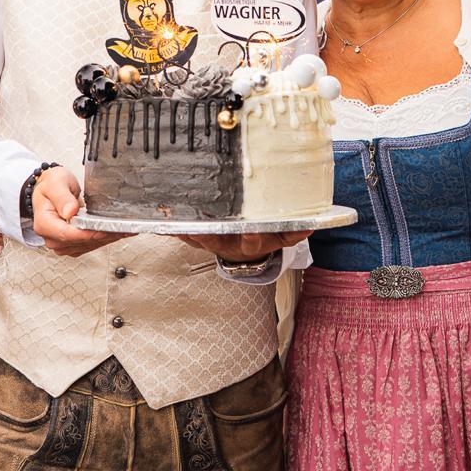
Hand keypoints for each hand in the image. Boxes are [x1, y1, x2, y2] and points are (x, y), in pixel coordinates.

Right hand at [32, 166, 125, 256]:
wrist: (48, 188)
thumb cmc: (50, 185)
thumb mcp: (55, 183)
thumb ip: (62, 197)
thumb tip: (70, 211)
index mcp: (44, 223)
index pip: (68, 234)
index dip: (88, 233)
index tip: (104, 229)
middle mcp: (51, 237)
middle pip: (80, 242)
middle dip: (102, 235)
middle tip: (122, 227)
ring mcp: (61, 243)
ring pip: (88, 245)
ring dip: (106, 238)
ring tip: (124, 229)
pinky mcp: (71, 244)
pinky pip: (89, 245)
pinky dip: (103, 239)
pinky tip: (114, 231)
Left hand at [181, 230, 309, 261]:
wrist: (245, 248)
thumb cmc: (263, 235)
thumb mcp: (280, 237)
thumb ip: (293, 232)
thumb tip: (310, 226)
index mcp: (250, 243)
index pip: (252, 242)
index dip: (252, 238)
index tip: (251, 232)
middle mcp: (229, 244)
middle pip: (217, 242)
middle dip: (208, 236)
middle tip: (199, 229)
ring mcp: (212, 242)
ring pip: (197, 238)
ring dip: (186, 232)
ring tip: (174, 223)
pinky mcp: (197, 238)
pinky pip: (183, 234)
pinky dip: (172, 230)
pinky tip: (160, 222)